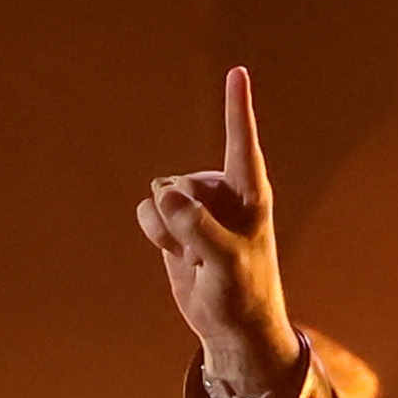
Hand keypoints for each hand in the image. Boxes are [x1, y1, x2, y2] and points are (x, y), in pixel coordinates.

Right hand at [136, 66, 295, 397]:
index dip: (236, 107)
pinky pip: (148, 213)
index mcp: (249, 191)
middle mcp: (222, 191)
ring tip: (194, 256)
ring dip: (168, 230)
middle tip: (205, 252)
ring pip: (161, 196)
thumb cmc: (243, 292)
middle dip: (182, 218)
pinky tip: (177, 254)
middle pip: (182, 183)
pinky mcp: (175, 223)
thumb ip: (198, 228)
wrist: (230, 324)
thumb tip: (166, 196)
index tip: (237, 72)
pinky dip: (154, 234)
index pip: (241, 142)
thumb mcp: (227, 263)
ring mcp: (197, 205)